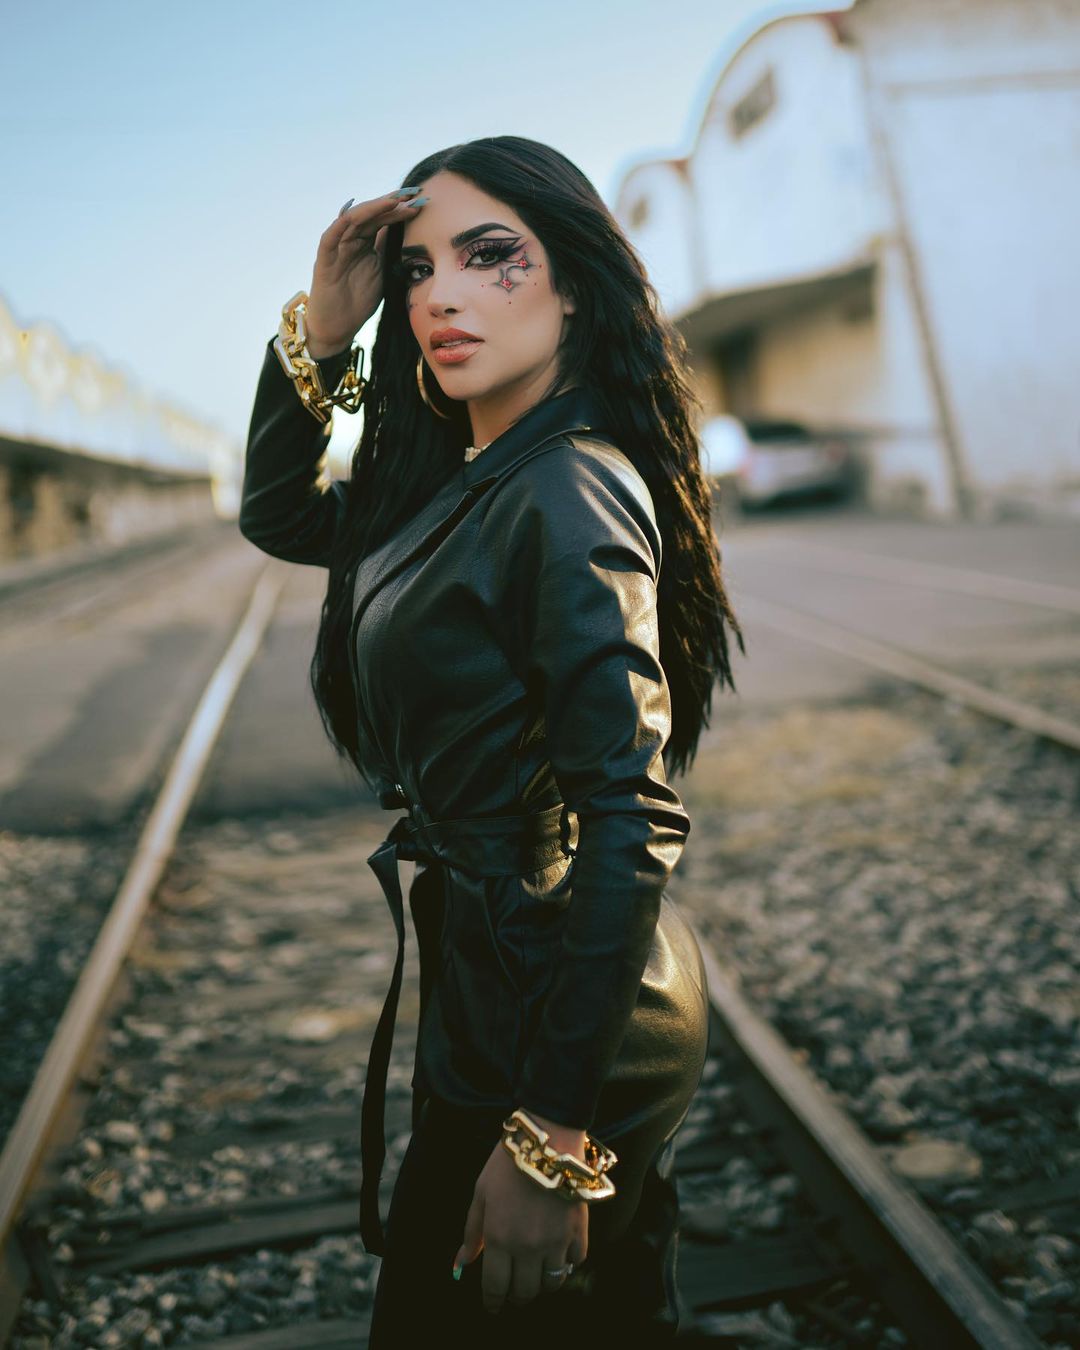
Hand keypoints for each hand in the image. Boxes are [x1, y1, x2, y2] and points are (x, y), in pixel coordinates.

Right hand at [303, 187, 426, 356]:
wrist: (338, 327)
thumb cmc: (358, 301)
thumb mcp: (382, 271)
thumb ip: (388, 249)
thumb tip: (405, 230)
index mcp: (365, 242)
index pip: (384, 219)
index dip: (402, 209)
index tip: (423, 201)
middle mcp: (350, 239)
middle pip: (371, 214)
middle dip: (393, 202)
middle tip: (415, 193)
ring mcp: (336, 247)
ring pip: (354, 219)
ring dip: (375, 207)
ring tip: (396, 200)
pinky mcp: (324, 259)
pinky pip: (331, 235)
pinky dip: (343, 222)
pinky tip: (358, 210)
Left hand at [453, 1134, 588, 1315]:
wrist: (547, 1138)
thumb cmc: (508, 1163)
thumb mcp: (481, 1193)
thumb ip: (472, 1232)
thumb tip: (461, 1264)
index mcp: (499, 1238)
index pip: (495, 1287)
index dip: (492, 1302)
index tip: (493, 1306)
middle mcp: (527, 1247)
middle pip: (525, 1292)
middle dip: (517, 1295)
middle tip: (514, 1288)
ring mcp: (556, 1241)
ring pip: (552, 1284)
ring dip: (543, 1283)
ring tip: (537, 1271)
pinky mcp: (579, 1231)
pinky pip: (576, 1262)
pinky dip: (568, 1262)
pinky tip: (560, 1250)